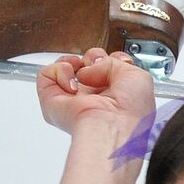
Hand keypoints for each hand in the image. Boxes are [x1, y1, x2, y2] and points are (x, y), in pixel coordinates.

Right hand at [37, 47, 155, 134]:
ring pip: (64, 66)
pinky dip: (60, 71)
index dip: (112, 59)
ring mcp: (71, 98)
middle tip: (99, 68)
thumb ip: (115, 61)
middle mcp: (92, 96)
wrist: (114, 126)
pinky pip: (46, 73)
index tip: (120, 62)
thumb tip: (90, 65)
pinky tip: (73, 84)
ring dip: (74, 61)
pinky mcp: (51, 100)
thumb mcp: (136, 76)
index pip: (106, 68)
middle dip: (94, 57)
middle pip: (86, 63)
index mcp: (114, 94)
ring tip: (83, 73)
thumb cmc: (130, 110)